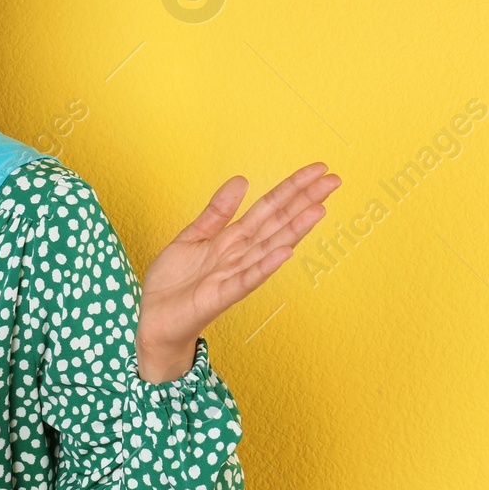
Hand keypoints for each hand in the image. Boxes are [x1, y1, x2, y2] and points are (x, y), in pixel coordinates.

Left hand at [137, 162, 340, 381]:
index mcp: (234, 239)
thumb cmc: (174, 282)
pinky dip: (265, 266)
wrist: (153, 319)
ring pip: (269, 248)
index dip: (292, 188)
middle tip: (334, 181)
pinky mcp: (220, 296)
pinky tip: (284, 253)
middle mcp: (241, 255)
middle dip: (305, 201)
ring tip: (319, 209)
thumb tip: (242, 180)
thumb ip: (218, 211)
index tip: (319, 170)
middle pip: (278, 223)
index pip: (270, 208)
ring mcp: (234, 275)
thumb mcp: (193, 236)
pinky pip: (246, 279)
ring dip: (294, 230)